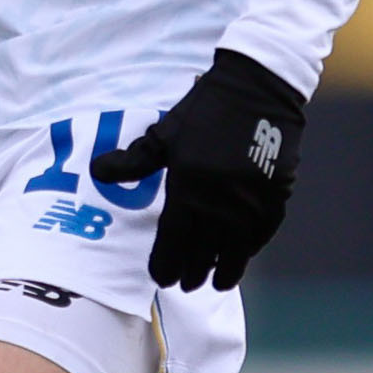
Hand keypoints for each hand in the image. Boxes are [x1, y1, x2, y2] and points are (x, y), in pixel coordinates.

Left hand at [86, 49, 306, 290]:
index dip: (166, 264)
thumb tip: (96, 172)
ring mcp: (252, 201)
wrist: (259, 87)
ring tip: (213, 282)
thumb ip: (134, 161)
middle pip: (203, 253)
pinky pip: (260, 234)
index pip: (173, 241)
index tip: (161, 278)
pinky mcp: (276, 196)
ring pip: (235, 252)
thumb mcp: (165, 134)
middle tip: (184, 284)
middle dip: (192, 273)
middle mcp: (221, 200)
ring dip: (224, 271)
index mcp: (189, 185)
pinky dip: (249, 250)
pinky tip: (240, 256)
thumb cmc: (205, 110)